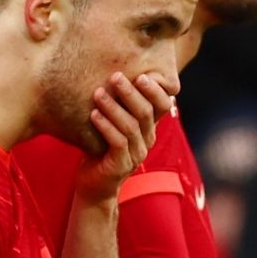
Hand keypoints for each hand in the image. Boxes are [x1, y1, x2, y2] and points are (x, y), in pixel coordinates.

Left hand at [74, 73, 171, 200]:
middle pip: (146, 112)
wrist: (94, 185)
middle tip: (115, 77)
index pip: (163, 105)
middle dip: (130, 92)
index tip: (141, 74)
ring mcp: (136, 154)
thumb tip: (112, 72)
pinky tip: (93, 115)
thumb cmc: (100, 148)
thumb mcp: (113, 124)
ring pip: (131, 126)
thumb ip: (119, 105)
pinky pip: (118, 142)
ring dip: (114, 107)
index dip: (155, 90)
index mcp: (148, 127)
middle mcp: (147, 140)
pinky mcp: (122, 165)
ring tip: (98, 93)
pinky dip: (106, 126)